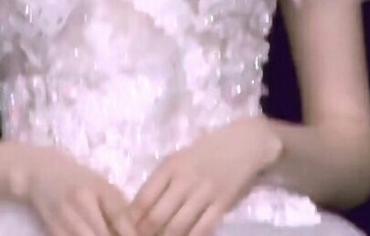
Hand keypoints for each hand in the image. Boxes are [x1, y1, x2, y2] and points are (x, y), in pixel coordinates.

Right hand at [11, 143, 136, 235]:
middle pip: (105, 234)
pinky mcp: (53, 230)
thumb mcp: (102, 185)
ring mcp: (66, 217)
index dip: (132, 234)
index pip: (121, 217)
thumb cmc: (79, 179)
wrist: (42, 173)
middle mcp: (83, 201)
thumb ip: (119, 207)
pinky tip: (89, 235)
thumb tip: (138, 232)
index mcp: (100, 188)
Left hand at [130, 117, 282, 235]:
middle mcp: (185, 180)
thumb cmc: (206, 149)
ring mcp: (204, 193)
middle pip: (158, 216)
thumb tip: (141, 207)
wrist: (242, 144)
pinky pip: (202, 229)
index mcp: (170, 166)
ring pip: (178, 227)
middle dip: (146, 233)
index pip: (144, 197)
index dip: (132, 217)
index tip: (127, 226)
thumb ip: (162, 179)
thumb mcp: (178, 157)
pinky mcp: (222, 204)